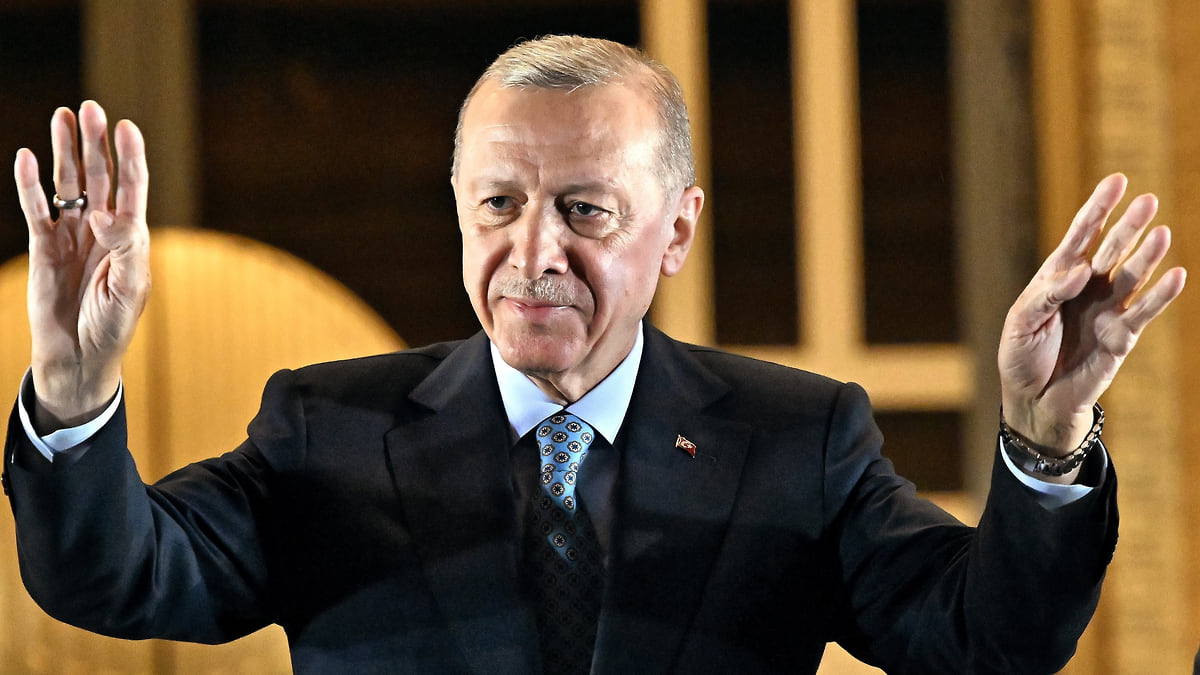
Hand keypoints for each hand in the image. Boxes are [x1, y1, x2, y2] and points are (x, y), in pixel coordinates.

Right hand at [14, 101, 149, 430]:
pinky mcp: (44, 247)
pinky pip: (36, 209)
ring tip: (62, 117)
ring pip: (68, 185)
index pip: (132, 187)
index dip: (130, 156)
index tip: (127, 126)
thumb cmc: (113, 323)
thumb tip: (104, 213)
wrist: (80, 355)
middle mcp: (102, 228)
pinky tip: (25, 157)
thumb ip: (124, 247)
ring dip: (65, 152)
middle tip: (90, 108)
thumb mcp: (130, 287)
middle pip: (99, 176)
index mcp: (131, 236)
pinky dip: (29, 185)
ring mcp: (72, 234)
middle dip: (95, 143)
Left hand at [999, 173, 1185, 463]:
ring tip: (1162, 232)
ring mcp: (1107, 310)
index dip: (1098, 208)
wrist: (1033, 400)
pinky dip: (1161, 295)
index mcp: (1058, 278)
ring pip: (1132, 276)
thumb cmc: (1021, 357)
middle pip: (1111, 249)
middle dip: (1128, 225)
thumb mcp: (1021, 322)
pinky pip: (1144, 312)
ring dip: (1147, 255)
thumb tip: (1082, 271)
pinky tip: (1178, 275)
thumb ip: (1048, 294)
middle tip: (1148, 200)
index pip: (1080, 236)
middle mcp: (1087, 289)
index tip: (1117, 180)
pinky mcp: (1121, 337)